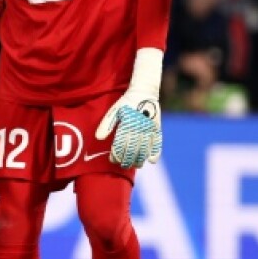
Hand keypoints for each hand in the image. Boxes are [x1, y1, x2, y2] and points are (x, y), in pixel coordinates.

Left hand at [94, 48, 162, 167]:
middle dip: (126, 159)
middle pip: (132, 150)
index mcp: (126, 125)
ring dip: (140, 159)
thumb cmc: (125, 104)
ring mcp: (149, 129)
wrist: (143, 93)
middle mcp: (139, 129)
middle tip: (122, 165)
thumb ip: (106, 125)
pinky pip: (158, 143)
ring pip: (144, 149)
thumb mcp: (114, 112)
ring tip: (135, 165)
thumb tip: (99, 138)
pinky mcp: (158, 129)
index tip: (112, 160)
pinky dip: (156, 153)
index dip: (116, 154)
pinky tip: (151, 161)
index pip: (120, 145)